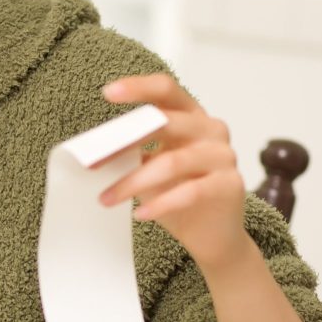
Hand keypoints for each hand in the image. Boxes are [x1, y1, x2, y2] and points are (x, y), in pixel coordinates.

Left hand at [95, 73, 254, 274]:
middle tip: (92, 161)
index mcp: (191, 115)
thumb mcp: (152, 166)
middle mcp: (211, 129)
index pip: (166, 89)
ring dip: (133, 182)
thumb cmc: (180, 193)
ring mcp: (223, 156)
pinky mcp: (229, 185)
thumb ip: (134, 151)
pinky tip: (141, 214)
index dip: (138, 88)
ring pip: (172, 162)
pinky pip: (189, 192)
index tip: (108, 92)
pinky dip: (161, 204)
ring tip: (107, 198)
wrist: (214, 234)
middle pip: (165, 122)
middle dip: (124, 141)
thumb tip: (95, 151)